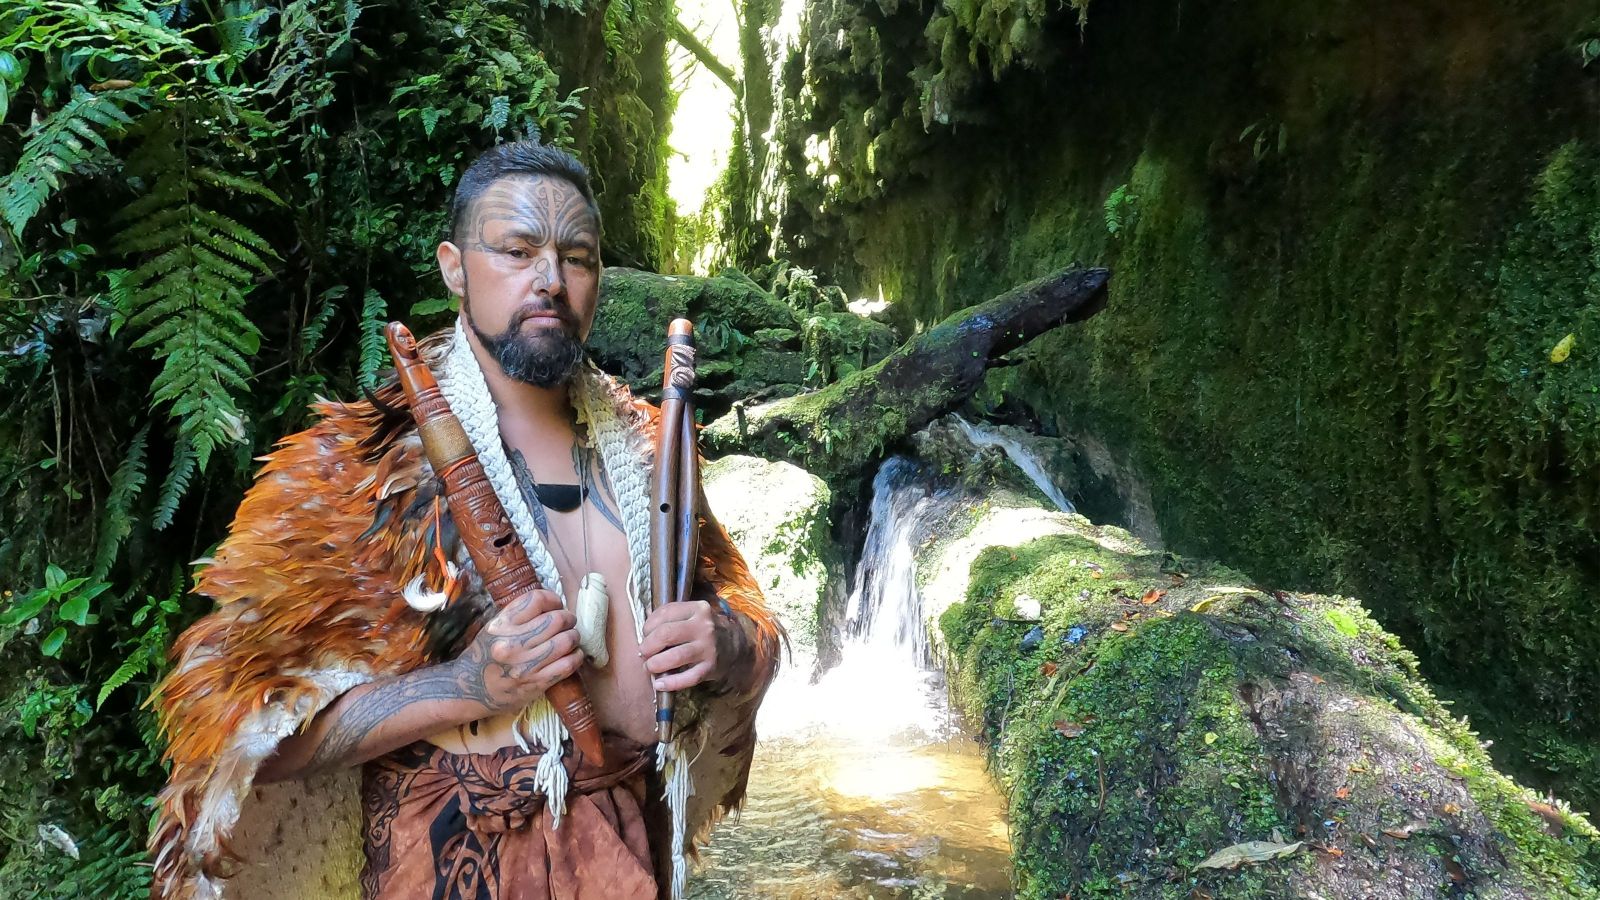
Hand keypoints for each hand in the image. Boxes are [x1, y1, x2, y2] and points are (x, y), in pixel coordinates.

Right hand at [452, 589, 583, 715]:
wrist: (469, 690)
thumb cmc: (484, 656)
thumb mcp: (493, 628)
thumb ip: (519, 616)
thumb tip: (551, 604)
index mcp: (501, 625)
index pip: (536, 600)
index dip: (553, 599)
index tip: (556, 605)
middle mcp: (513, 643)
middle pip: (556, 619)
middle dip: (567, 618)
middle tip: (567, 622)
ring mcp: (526, 665)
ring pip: (566, 640)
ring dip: (574, 636)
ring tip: (570, 638)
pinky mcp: (536, 683)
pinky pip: (568, 664)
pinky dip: (576, 656)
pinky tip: (573, 654)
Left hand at [639, 600, 741, 691]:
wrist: (735, 645)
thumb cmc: (704, 630)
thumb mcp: (693, 615)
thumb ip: (671, 618)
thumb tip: (645, 634)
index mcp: (697, 609)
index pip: (665, 613)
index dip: (648, 626)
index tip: (645, 634)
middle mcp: (703, 627)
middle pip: (666, 634)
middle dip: (648, 646)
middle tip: (643, 653)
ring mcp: (708, 648)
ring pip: (675, 657)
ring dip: (655, 664)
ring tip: (650, 667)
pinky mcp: (711, 667)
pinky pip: (688, 678)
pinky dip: (670, 683)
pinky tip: (659, 685)